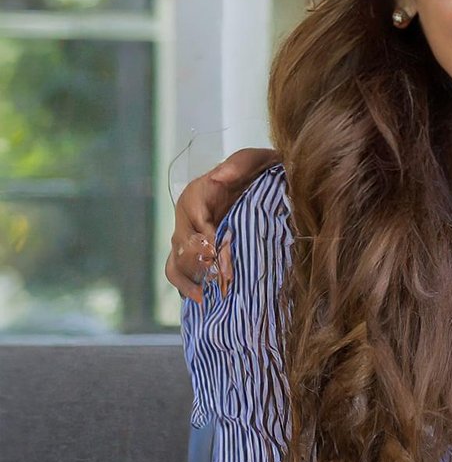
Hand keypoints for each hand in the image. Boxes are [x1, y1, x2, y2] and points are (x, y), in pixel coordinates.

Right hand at [164, 147, 277, 301]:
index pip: (197, 222)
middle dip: (200, 264)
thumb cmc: (259, 170)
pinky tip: (199, 301)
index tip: (219, 256)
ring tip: (203, 298)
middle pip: (184, 245)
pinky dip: (185, 286)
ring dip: (188, 279)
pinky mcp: (195, 250)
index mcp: (196, 195)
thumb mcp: (255, 160)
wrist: (264, 180)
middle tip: (221, 282)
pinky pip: (180, 270)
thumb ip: (239, 165)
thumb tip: (220, 176)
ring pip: (176, 261)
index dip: (208, 240)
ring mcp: (188, 236)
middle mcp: (187, 217)